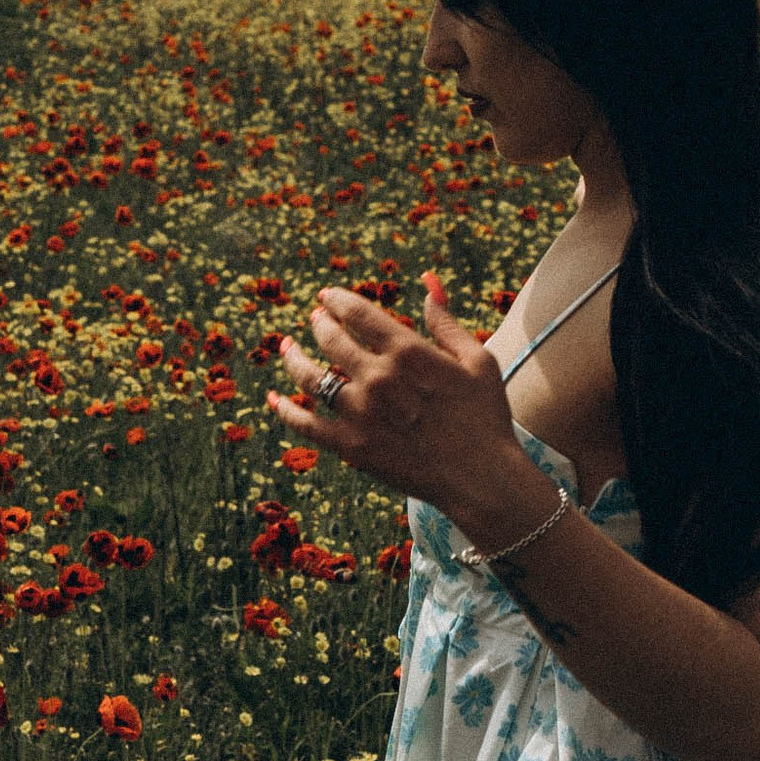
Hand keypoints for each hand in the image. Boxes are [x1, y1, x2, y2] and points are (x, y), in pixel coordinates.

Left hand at [268, 276, 553, 546]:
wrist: (481, 479)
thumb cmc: (485, 416)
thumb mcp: (477, 360)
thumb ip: (445, 321)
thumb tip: (428, 281)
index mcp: (408, 351)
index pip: (358, 313)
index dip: (338, 300)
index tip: (327, 296)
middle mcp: (377, 377)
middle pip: (331, 340)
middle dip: (319, 324)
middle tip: (314, 319)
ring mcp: (360, 413)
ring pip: (310, 377)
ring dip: (293, 358)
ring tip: (287, 347)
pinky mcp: (351, 446)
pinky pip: (306, 423)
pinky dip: (285, 409)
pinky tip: (273, 398)